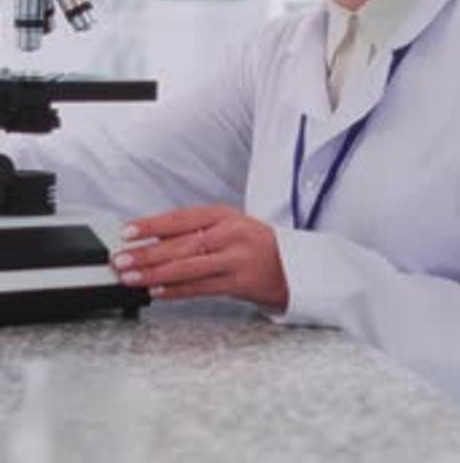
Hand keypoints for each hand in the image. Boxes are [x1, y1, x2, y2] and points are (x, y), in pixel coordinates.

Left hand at [111, 204, 288, 310]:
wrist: (290, 264)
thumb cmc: (251, 242)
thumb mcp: (226, 224)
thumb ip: (193, 230)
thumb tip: (150, 239)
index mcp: (224, 215)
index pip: (181, 218)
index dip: (152, 225)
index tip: (128, 231)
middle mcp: (230, 235)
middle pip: (182, 245)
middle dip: (147, 254)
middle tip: (121, 260)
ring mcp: (235, 260)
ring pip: (188, 268)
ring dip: (155, 274)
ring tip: (131, 277)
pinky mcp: (239, 284)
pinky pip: (201, 288)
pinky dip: (176, 291)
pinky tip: (156, 292)